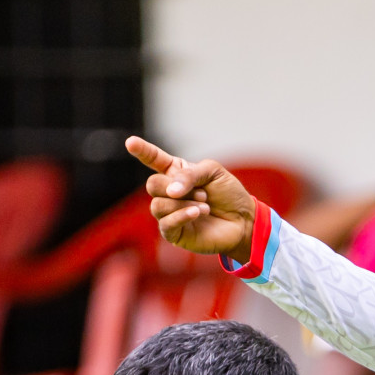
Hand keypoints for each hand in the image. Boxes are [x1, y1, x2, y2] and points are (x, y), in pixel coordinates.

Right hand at [126, 137, 255, 262]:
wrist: (244, 221)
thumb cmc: (229, 195)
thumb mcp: (213, 172)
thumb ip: (190, 174)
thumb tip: (170, 191)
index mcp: (176, 173)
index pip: (153, 159)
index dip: (142, 150)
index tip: (131, 142)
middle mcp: (168, 192)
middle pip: (152, 185)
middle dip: (175, 187)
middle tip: (202, 193)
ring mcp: (169, 213)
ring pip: (158, 205)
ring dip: (184, 203)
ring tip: (205, 206)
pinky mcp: (174, 232)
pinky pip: (165, 223)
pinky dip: (182, 215)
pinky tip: (199, 213)